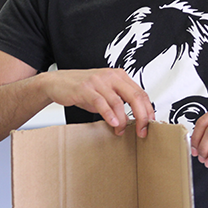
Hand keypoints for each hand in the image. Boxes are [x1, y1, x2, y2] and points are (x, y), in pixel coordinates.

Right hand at [40, 68, 154, 137]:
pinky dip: (109, 114)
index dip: (148, 110)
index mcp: (119, 76)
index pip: (141, 93)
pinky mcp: (85, 88)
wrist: (57, 82)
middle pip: (135, 96)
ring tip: (120, 130)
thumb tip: (133, 120)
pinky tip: (112, 123)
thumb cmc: (82, 89)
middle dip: (142, 116)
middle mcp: (111, 76)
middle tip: (142, 131)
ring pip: (118, 102)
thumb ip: (119, 103)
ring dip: (123, 120)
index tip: (149, 125)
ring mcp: (98, 81)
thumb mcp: (104, 94)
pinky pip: (101, 102)